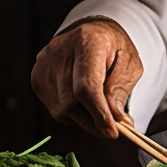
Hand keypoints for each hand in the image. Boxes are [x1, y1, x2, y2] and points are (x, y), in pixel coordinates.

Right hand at [30, 18, 142, 137]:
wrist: (91, 33)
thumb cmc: (114, 49)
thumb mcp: (129, 65)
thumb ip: (120, 91)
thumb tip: (117, 121)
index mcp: (86, 42)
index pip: (86, 86)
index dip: (99, 113)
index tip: (112, 132)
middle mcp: (59, 52)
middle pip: (71, 102)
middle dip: (94, 122)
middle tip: (112, 130)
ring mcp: (43, 65)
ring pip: (62, 110)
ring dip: (84, 119)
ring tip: (101, 112)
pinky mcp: (36, 77)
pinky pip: (55, 109)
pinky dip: (72, 114)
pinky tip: (84, 102)